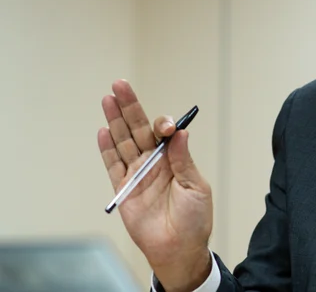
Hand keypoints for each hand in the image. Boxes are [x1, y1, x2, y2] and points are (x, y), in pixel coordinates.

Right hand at [97, 80, 212, 291]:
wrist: (179, 248)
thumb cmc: (195, 219)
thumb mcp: (196, 187)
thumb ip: (183, 160)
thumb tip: (179, 133)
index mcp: (174, 159)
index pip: (163, 133)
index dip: (163, 124)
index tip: (167, 127)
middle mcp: (154, 162)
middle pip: (138, 129)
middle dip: (129, 107)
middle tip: (120, 85)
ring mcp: (137, 174)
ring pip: (123, 141)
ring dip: (115, 121)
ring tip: (108, 99)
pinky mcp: (124, 189)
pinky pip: (113, 166)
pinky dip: (107, 150)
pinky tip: (102, 131)